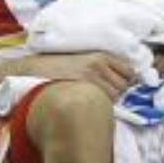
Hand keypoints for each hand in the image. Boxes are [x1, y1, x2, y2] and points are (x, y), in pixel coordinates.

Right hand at [21, 51, 138, 100]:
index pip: (128, 70)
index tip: (121, 88)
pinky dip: (102, 106)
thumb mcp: (80, 60)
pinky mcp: (85, 86)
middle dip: (119, 93)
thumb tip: (115, 82)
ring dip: (110, 101)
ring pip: (116, 95)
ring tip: (96, 103)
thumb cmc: (56, 68)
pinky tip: (91, 106)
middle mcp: (100, 63)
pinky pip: (104, 101)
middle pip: (124, 84)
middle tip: (106, 98)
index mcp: (101, 55)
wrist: (35, 70)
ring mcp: (93, 75)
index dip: (127, 81)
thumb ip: (98, 68)